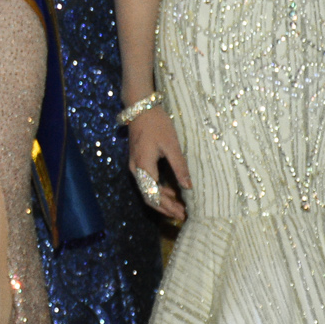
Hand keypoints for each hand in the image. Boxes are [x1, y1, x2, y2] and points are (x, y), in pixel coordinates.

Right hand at [127, 106, 191, 222]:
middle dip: (165, 207)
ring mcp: (135, 166)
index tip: (181, 215)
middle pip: (148, 196)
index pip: (153, 195)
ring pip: (147, 190)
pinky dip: (159, 190)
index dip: (167, 207)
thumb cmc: (157, 124)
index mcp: (143, 166)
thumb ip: (179, 167)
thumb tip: (189, 187)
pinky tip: (172, 191)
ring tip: (180, 206)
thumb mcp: (171, 145)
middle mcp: (136, 169)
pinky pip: (147, 182)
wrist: (140, 108)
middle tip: (183, 215)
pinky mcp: (138, 162)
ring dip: (163, 200)